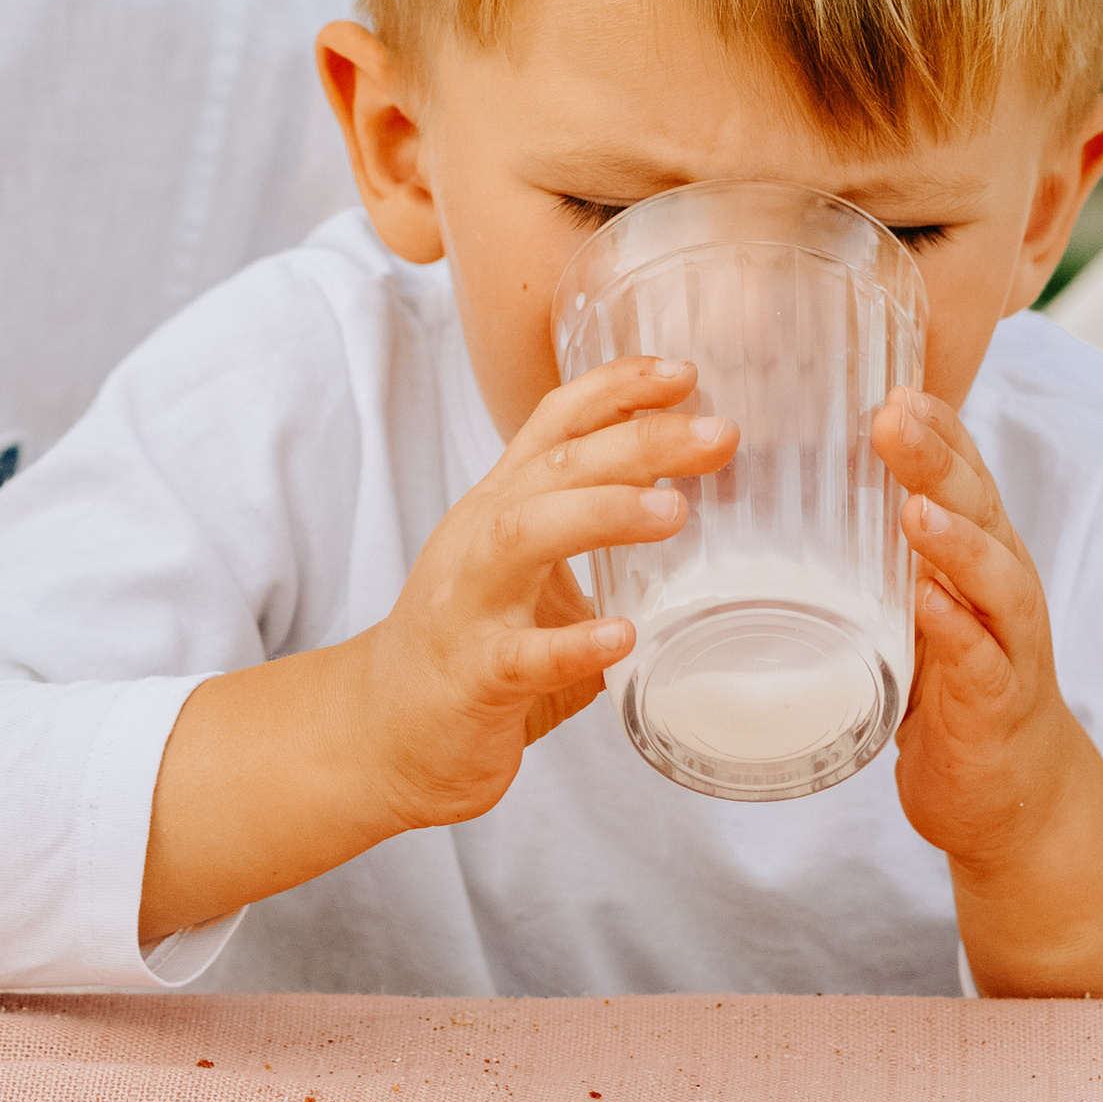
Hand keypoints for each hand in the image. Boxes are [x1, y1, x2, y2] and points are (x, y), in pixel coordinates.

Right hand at [353, 358, 737, 832]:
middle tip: (717, 434)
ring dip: (603, 513)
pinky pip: (523, 654)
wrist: (385, 730)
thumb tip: (697, 514)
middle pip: (556, 465)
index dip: (616, 388)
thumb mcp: (524, 567)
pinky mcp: (474, 674)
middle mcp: (481, 536)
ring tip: (674, 512)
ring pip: (527, 534)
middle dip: (639, 441)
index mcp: (500, 503)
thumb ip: (588, 537)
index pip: (554, 423)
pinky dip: (573, 642)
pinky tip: (621, 637)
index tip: (684, 371)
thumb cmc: (469, 644)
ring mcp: (471, 602)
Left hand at [874, 388, 1077, 858]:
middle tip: (892, 418)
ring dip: (956, 540)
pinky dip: (957, 631)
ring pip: (994, 579)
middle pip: (977, 507)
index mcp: (978, 550)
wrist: (1013, 793)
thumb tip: (787, 485)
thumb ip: (874, 547)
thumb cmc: (949, 681)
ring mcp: (1007, 643)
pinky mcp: (997, 701)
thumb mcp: (911, 601)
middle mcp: (1002, 583)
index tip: (894, 382)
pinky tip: (930, 606)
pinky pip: (981, 660)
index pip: (963, 472)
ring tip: (916, 506)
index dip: (935, 426)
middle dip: (937, 459)